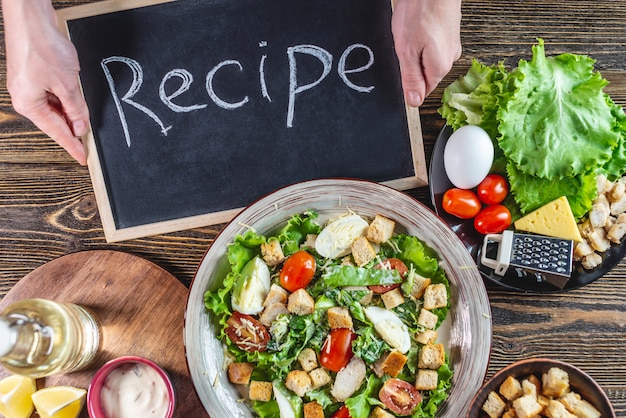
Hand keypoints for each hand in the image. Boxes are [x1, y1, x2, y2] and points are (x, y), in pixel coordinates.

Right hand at [3, 0, 88, 164]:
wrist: (31, 17)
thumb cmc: (42, 46)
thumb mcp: (67, 84)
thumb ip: (76, 108)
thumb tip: (80, 126)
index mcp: (29, 104)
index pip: (57, 132)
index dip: (72, 146)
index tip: (82, 158)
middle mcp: (24, 97)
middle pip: (54, 121)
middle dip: (72, 128)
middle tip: (88, 141)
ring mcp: (27, 86)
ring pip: (54, 108)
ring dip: (70, 112)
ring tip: (84, 118)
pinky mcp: (32, 75)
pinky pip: (51, 95)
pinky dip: (64, 100)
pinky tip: (74, 100)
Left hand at [392, 0, 461, 106]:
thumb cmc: (420, 12)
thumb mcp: (407, 51)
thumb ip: (411, 78)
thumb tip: (414, 101)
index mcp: (439, 68)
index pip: (423, 92)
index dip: (408, 85)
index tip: (401, 70)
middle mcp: (450, 58)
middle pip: (425, 75)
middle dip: (411, 66)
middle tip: (404, 47)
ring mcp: (451, 45)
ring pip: (428, 59)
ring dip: (416, 51)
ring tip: (411, 34)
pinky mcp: (448, 32)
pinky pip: (432, 45)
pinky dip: (422, 39)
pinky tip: (416, 27)